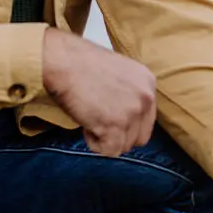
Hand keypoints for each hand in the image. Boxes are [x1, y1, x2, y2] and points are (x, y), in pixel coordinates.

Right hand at [42, 28, 155, 156]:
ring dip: (106, 138)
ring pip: (124, 145)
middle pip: (140, 136)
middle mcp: (146, 97)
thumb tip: (126, 118)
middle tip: (99, 121)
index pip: (147, 118)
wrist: (65, 61)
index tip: (110, 117)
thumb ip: (129, 93)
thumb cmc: (82, 64)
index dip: (127, 123)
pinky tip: (86, 124)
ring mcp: (133, 112)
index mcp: (148, 82)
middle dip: (119, 135)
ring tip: (90, 117)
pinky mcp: (116, 125)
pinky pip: (109, 150)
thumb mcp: (118, 73)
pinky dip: (95, 143)